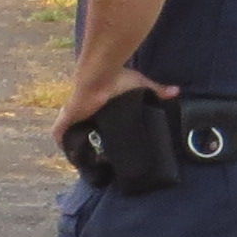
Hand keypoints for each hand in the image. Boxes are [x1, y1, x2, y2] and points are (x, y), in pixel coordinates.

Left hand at [56, 63, 171, 151]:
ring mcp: (71, 115)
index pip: (91, 119)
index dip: (95, 129)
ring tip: (85, 161)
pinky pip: (59, 136)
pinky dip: (63, 146)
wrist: (100, 75)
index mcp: (93, 104)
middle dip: (85, 140)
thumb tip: (177, 91)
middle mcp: (81, 110)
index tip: (103, 141)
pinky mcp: (65, 119)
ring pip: (69, 135)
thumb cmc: (117, 77)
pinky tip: (71, 157)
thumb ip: (157, 90)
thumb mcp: (140, 85)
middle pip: (80, 129)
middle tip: (97, 156)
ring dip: (73, 145)